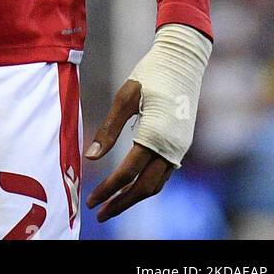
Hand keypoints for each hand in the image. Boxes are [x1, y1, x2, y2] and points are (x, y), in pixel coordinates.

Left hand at [84, 23, 210, 221]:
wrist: (183, 61)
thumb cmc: (150, 74)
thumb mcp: (125, 97)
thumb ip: (109, 129)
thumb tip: (90, 157)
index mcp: (156, 135)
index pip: (128, 173)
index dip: (108, 189)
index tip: (91, 200)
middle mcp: (171, 147)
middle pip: (144, 188)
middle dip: (121, 203)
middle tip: (99, 213)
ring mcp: (179, 148)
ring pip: (156, 184)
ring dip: (134, 198)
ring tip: (112, 205)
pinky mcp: (181, 145)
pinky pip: (163, 174)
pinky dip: (146, 185)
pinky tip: (131, 186)